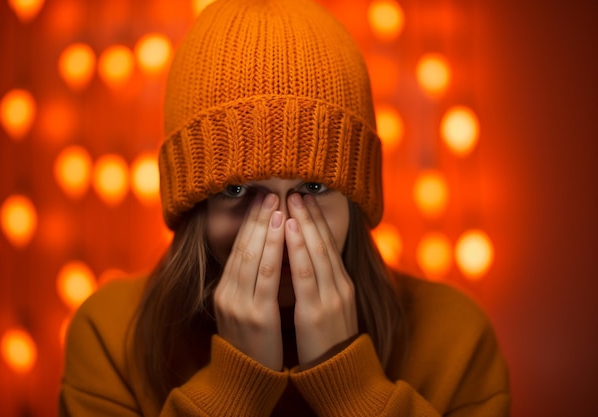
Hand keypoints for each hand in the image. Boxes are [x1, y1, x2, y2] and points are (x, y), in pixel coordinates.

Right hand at [213, 193, 285, 370]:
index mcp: (224, 291)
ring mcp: (239, 303)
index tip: (261, 201)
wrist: (246, 378)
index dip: (250, 224)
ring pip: (253, 255)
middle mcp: (227, 293)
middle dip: (257, 218)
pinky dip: (274, 248)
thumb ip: (248, 285)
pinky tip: (284, 231)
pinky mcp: (255, 314)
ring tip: (277, 204)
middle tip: (269, 193)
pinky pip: (266, 274)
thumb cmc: (252, 343)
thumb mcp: (243, 311)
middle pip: (243, 247)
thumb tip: (260, 256)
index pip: (238, 249)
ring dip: (266, 227)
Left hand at [285, 193, 357, 368]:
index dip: (317, 221)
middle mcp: (340, 285)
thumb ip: (322, 286)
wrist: (339, 373)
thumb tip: (307, 264)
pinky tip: (288, 228)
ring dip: (303, 222)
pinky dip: (297, 246)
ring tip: (292, 200)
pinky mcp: (317, 309)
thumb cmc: (328, 342)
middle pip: (324, 242)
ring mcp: (331, 296)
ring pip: (316, 250)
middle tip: (298, 189)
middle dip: (310, 214)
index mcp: (342, 285)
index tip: (306, 200)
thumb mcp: (330, 309)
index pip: (328, 245)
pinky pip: (305, 271)